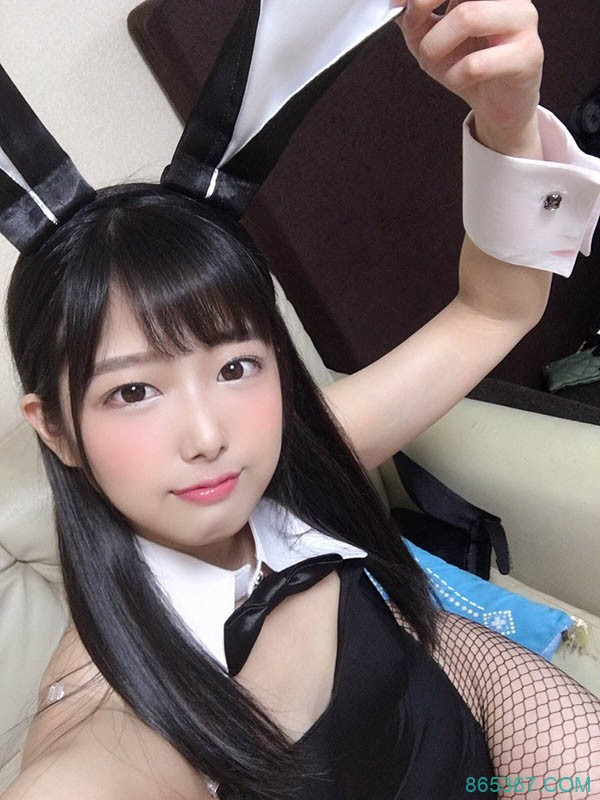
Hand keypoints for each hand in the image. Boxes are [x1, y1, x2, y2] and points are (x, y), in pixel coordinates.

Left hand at [396, 0, 543, 155]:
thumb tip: (397, 1)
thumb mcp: (431, 36)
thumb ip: (415, 16)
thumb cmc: (468, 65)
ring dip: (435, 46)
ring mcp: (523, 20)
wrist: (497, 103)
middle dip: (424, 4)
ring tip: (431, 61)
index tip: (398, 4)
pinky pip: (476, 63)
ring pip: (469, 17)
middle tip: (414, 30)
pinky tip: (458, 79)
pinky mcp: (527, 56)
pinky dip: (455, 76)